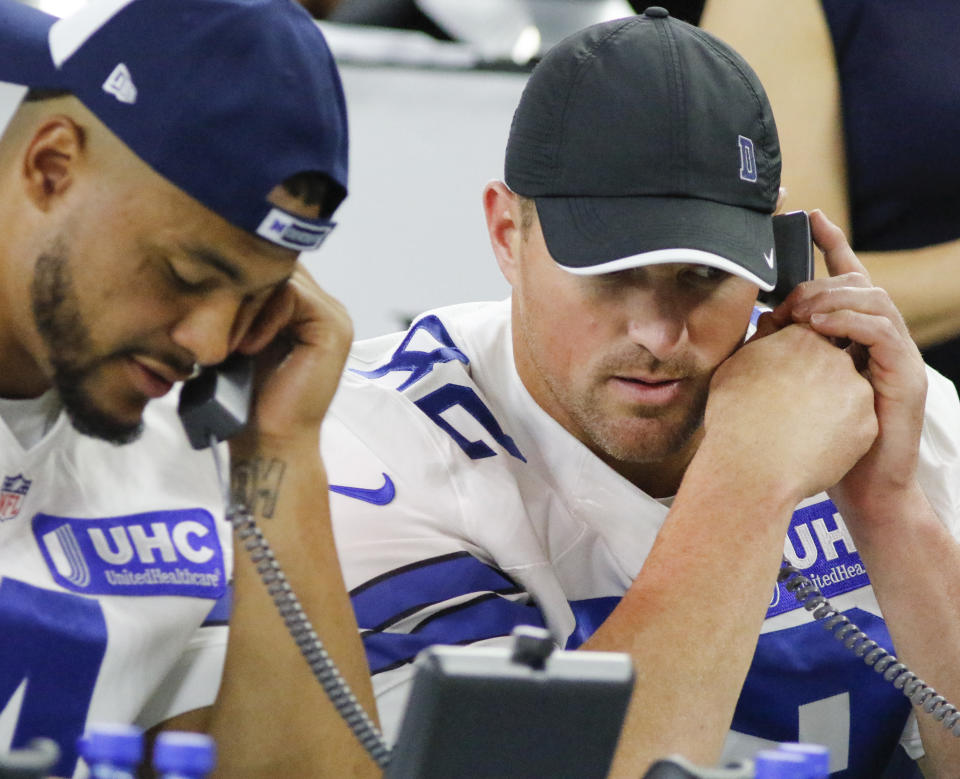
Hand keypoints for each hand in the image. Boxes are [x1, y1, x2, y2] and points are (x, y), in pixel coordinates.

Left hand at [229, 263, 351, 449]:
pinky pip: (292, 295)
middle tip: (213, 324)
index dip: (238, 284)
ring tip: (230, 342)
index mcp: (305, 312)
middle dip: (241, 291)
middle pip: (278, 269)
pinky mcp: (332, 328)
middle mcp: (325, 310)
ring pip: (282, 278)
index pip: (271, 271)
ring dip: (247, 305)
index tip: (206, 313)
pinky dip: (263, 316)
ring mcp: (333, 318)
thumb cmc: (244, 400)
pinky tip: (248, 347)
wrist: (267, 441)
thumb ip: (240, 306)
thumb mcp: (237, 341)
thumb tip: (212, 272)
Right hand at [705, 323, 876, 503]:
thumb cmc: (734, 418)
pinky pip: (855, 423)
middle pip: (834, 360)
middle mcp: (835, 358)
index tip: (785, 373)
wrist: (752, 468)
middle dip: (817, 379)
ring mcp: (856, 391)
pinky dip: (838, 432)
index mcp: (802, 340)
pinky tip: (813, 445)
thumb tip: (771, 321)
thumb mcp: (734, 367)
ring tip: (800, 428)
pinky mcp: (868, 424)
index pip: (812, 334)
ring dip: (828, 405)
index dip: (798, 355)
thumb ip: (760, 339)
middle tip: (791, 403)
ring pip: (848, 392)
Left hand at [763, 209, 927, 520]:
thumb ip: (784, 350)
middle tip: (786, 299)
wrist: (858, 488)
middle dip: (820, 279)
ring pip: (873, 299)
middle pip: (858, 283)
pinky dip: (849, 321)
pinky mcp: (906, 374)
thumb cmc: (819, 440)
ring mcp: (897, 354)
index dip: (831, 244)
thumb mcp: (795, 385)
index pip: (847, 278)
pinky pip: (882, 330)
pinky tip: (819, 326)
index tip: (807, 217)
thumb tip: (755, 321)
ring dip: (832, 297)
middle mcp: (880, 338)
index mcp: (854, 336)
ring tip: (800, 311)